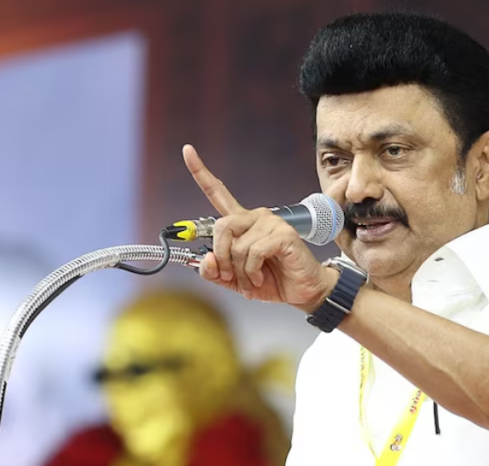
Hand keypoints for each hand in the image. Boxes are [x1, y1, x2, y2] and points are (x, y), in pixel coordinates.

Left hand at [182, 145, 337, 310]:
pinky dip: (252, 271)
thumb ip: (215, 271)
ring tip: (252, 279)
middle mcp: (255, 217)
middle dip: (222, 257)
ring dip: (240, 271)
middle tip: (232, 276)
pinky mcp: (283, 233)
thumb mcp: (234, 279)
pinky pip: (254, 251)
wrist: (300, 290)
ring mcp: (271, 223)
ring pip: (237, 245)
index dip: (200, 172)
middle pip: (221, 227)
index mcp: (241, 223)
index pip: (218, 192)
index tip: (188, 151)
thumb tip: (207, 259)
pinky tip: (261, 276)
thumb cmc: (271, 281)